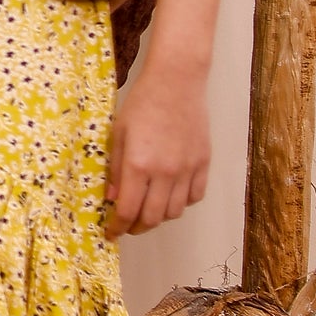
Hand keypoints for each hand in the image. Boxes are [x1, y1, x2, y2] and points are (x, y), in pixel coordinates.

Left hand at [105, 65, 209, 235]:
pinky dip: (182, 202)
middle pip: (153, 218)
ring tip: (148, 210)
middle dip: (137, 227)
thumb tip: (112, 199)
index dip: (118, 227)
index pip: (128, 211)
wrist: (176, 82)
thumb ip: (115, 169)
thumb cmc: (142, 103)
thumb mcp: (118, 134)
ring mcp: (187, 169)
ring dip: (159, 217)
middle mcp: (165, 172)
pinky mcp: (204, 163)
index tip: (112, 233)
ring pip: (175, 211)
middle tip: (128, 225)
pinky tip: (170, 194)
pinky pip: (195, 196)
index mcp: (139, 164)